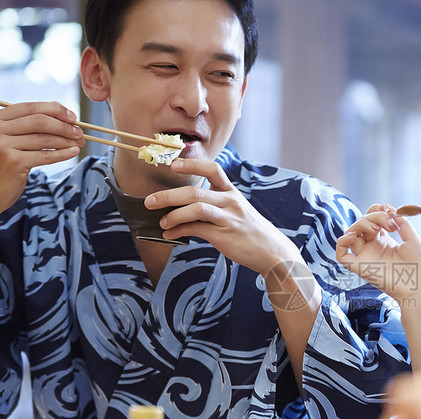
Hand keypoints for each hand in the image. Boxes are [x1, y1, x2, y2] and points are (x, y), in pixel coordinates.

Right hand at [0, 102, 83, 213]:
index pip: (30, 107)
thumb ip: (26, 125)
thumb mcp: (7, 139)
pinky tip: (73, 152)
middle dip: (64, 126)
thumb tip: (61, 113)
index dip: (55, 110)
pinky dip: (62, 153)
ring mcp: (3, 146)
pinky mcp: (14, 163)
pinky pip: (45, 155)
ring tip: (79, 143)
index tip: (73, 117)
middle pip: (39, 121)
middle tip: (80, 132)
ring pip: (44, 138)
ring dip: (66, 140)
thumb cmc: (1, 164)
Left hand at [146, 158, 300, 275]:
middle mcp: (230, 201)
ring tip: (161, 222)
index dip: (192, 164)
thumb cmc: (250, 232)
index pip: (213, 168)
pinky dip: (179, 231)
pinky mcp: (224, 234)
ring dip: (172, 214)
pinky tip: (170, 235)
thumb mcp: (236, 212)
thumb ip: (214, 206)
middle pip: (195, 191)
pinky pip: (197, 228)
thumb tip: (183, 208)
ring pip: (195, 208)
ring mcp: (228, 217)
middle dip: (168, 195)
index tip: (174, 164)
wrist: (271, 251)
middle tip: (149, 201)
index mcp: (232, 192)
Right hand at [336, 204, 420, 302]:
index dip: (376, 211)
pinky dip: (342, 242)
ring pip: (351, 233)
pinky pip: (342, 255)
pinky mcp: (361, 267)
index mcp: (385, 241)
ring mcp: (366, 257)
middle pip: (362, 223)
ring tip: (378, 228)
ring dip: (361, 223)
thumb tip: (391, 209)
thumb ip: (402, 222)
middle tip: (391, 223)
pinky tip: (354, 235)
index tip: (389, 209)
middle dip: (374, 216)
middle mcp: (373, 248)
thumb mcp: (413, 239)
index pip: (371, 220)